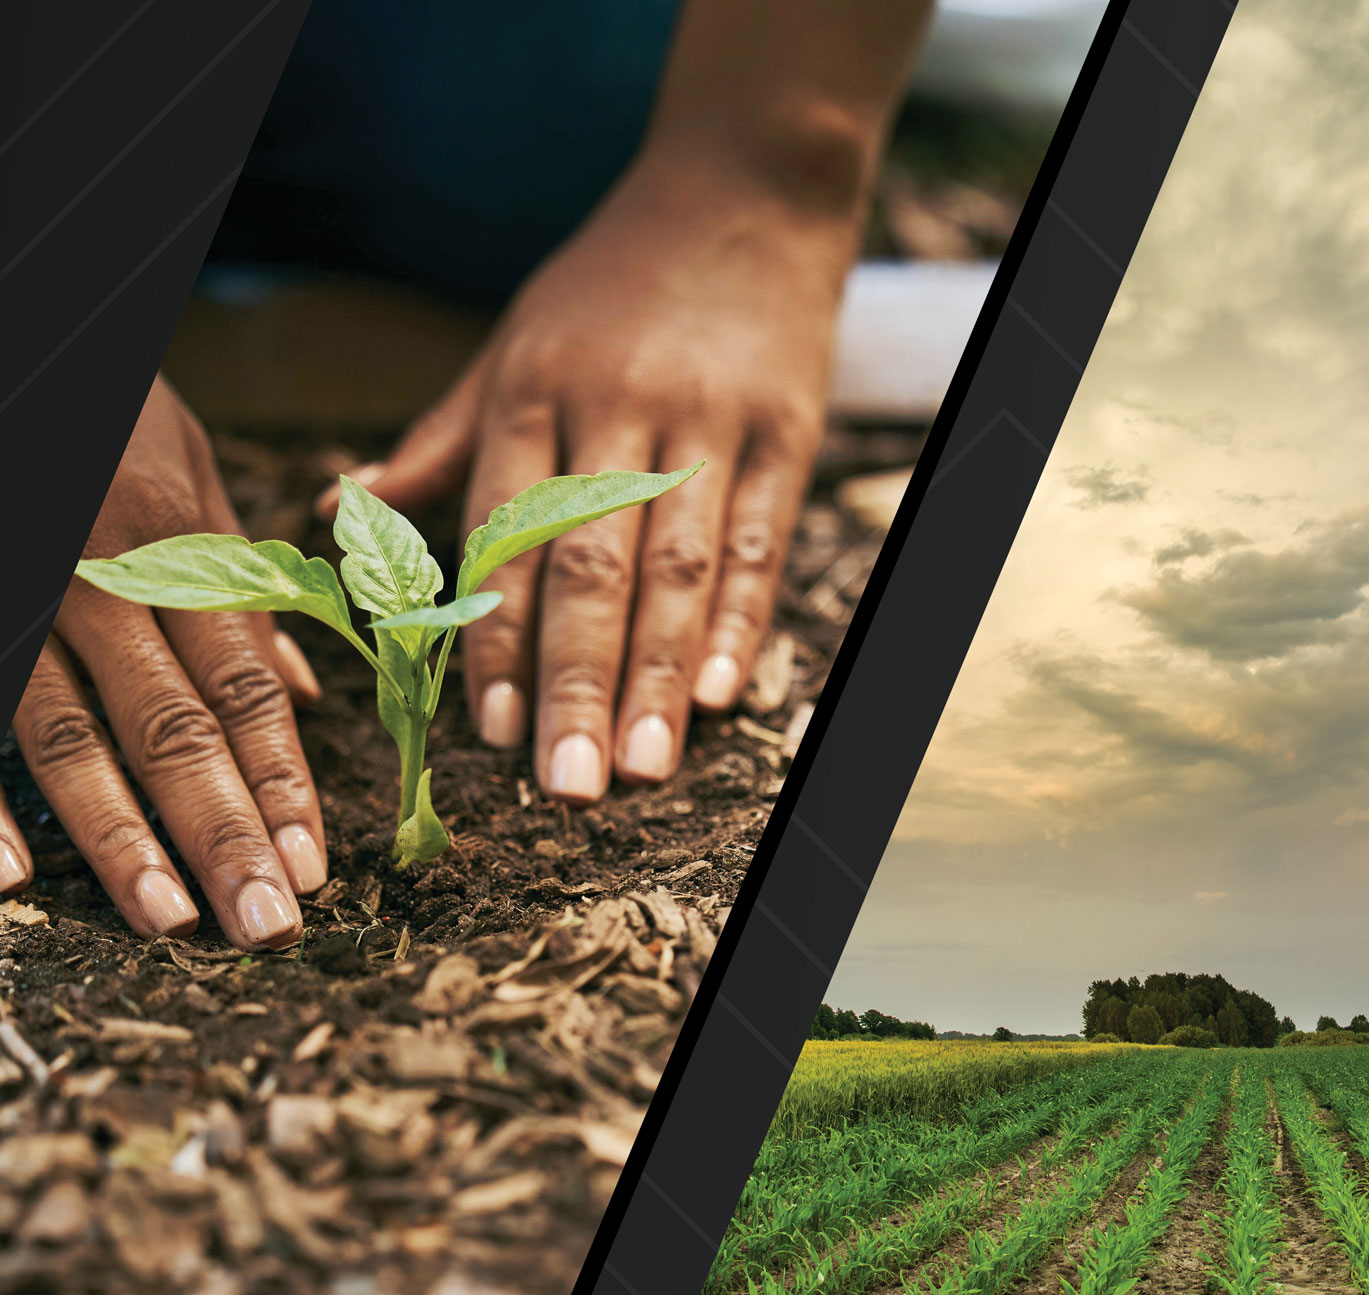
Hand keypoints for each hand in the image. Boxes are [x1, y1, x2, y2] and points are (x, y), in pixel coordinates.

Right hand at [4, 376, 324, 948]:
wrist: (4, 336)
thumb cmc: (94, 404)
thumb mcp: (180, 459)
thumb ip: (237, 577)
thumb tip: (300, 689)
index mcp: (168, 543)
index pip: (242, 683)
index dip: (282, 778)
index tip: (313, 864)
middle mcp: (93, 579)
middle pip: (171, 725)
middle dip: (225, 832)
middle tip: (268, 926)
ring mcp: (13, 598)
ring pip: (68, 736)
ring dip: (122, 838)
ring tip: (172, 922)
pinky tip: (9, 881)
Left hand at [321, 161, 852, 804]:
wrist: (745, 185)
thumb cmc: (612, 282)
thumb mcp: (511, 344)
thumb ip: (441, 440)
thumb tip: (335, 510)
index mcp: (535, 389)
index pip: (507, 536)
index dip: (499, 639)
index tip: (493, 736)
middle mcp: (618, 407)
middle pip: (593, 566)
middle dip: (580, 684)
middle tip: (572, 788)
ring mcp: (710, 418)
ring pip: (681, 566)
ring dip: (661, 677)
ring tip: (645, 768)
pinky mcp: (787, 427)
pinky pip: (759, 537)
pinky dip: (742, 620)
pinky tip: (722, 693)